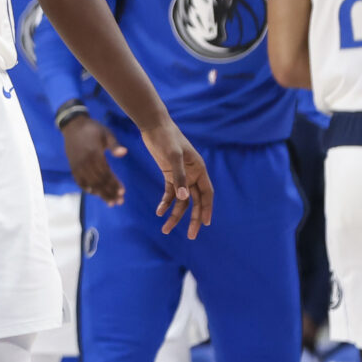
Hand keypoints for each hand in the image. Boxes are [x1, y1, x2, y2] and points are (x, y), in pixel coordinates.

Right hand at [61, 115, 125, 204]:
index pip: (106, 174)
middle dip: (109, 192)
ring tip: (110, 202)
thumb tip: (124, 153)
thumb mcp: (106, 133)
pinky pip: (79, 181)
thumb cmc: (93, 129)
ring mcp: (77, 165)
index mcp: (94, 154)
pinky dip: (86, 188)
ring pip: (90, 183)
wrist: (73, 125)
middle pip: (99, 182)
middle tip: (119, 201)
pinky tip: (94, 193)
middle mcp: (85, 162)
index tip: (122, 192)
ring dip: (100, 194)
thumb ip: (114, 145)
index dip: (114, 184)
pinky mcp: (72, 166)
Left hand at [140, 119, 212, 238]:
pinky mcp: (169, 174)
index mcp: (199, 170)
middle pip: (195, 201)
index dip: (207, 209)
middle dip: (193, 219)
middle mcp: (192, 174)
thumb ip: (179, 177)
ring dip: (175, 214)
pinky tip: (159, 212)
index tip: (206, 224)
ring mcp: (181, 175)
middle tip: (191, 236)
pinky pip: (169, 193)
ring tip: (165, 229)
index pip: (206, 194)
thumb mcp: (173, 157)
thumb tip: (183, 198)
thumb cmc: (167, 138)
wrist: (154, 125)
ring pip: (181, 200)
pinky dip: (165, 203)